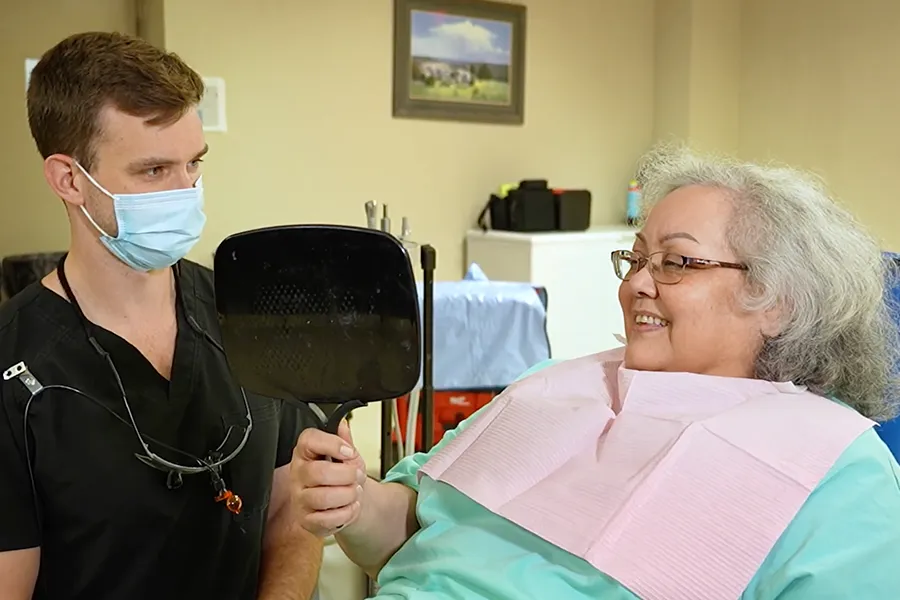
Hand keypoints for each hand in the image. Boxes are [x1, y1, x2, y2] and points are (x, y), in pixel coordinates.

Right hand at [290, 420, 367, 537]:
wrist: (346, 501)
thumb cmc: (342, 476)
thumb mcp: (347, 454)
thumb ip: (345, 440)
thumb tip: (342, 425)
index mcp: (306, 452)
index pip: (308, 440)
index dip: (331, 444)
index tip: (348, 451)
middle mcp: (299, 474)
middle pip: (318, 472)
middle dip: (346, 475)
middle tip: (356, 476)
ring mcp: (300, 498)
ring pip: (323, 497)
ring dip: (347, 495)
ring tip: (354, 492)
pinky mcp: (306, 519)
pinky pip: (327, 519)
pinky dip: (346, 514)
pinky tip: (349, 507)